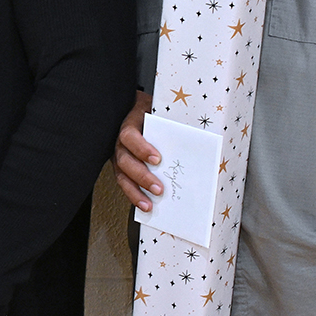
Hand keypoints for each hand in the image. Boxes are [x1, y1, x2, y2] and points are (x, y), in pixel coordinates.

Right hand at [112, 90, 161, 210]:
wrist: (135, 109)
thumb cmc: (151, 113)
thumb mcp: (158, 112)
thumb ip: (170, 120)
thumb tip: (196, 129)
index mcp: (130, 125)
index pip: (130, 136)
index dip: (141, 148)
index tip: (157, 159)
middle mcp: (120, 143)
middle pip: (125, 161)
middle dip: (142, 176)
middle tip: (159, 188)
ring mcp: (119, 156)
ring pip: (122, 176)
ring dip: (136, 191)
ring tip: (149, 204)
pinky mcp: (122, 168)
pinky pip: (125, 184)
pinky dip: (135, 196)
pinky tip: (146, 205)